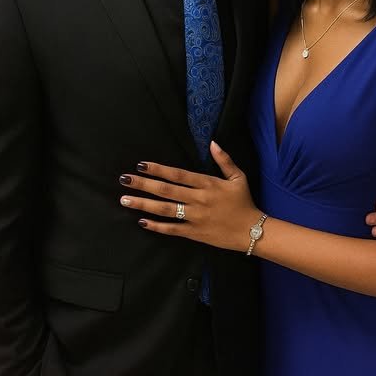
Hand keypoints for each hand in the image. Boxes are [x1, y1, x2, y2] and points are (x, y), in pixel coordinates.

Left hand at [118, 142, 260, 251]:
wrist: (251, 231)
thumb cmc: (243, 202)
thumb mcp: (238, 177)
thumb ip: (224, 160)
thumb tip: (213, 142)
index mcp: (208, 184)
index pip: (178, 175)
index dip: (159, 169)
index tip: (141, 165)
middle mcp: (198, 200)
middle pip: (166, 190)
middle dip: (144, 184)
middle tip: (124, 179)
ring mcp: (195, 217)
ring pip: (165, 210)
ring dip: (144, 204)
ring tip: (125, 200)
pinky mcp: (194, 233)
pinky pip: (172, 229)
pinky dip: (157, 226)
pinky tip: (142, 221)